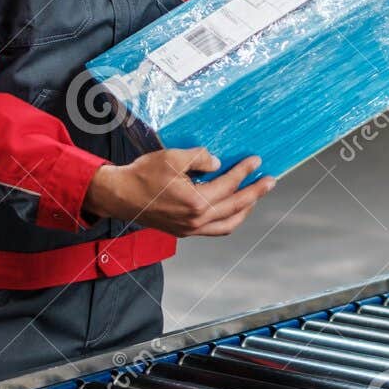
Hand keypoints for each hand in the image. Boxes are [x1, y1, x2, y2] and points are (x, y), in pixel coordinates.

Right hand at [84, 147, 275, 237]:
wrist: (119, 195)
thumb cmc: (142, 175)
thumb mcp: (172, 158)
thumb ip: (199, 158)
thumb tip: (217, 163)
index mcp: (195, 201)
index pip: (228, 184)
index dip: (244, 171)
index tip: (256, 161)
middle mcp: (196, 219)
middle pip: (235, 206)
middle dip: (255, 193)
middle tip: (269, 181)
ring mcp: (190, 228)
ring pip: (228, 224)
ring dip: (245, 209)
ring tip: (255, 196)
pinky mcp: (184, 231)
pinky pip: (215, 229)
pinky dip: (229, 219)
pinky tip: (232, 208)